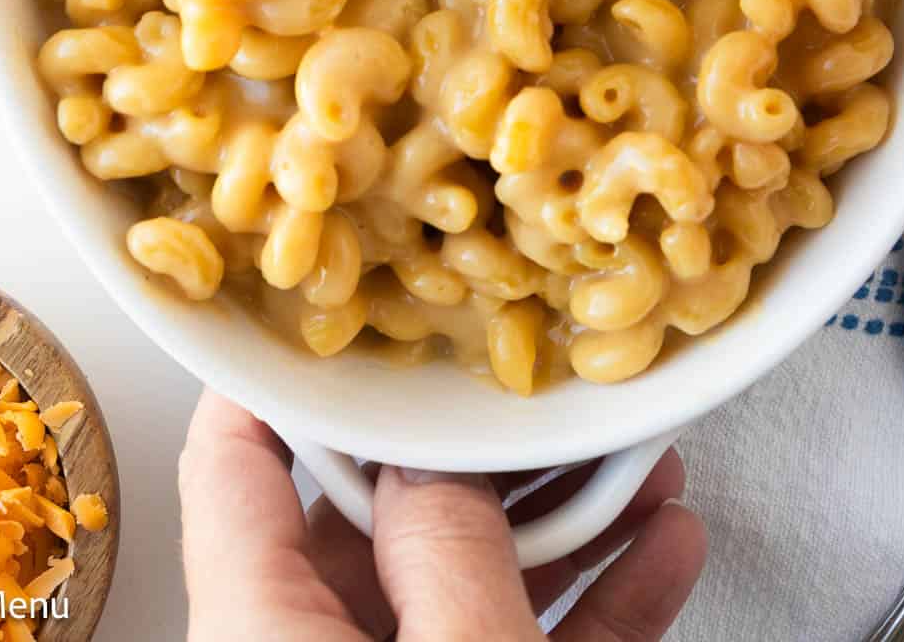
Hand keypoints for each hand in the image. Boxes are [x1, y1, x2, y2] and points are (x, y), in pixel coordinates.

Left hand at [179, 391, 705, 639]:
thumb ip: (444, 559)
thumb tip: (434, 464)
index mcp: (260, 633)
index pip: (238, 460)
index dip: (283, 365)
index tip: (343, 295)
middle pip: (373, 513)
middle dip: (472, 443)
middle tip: (535, 374)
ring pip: (464, 583)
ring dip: (560, 520)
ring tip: (637, 455)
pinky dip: (591, 610)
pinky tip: (665, 556)